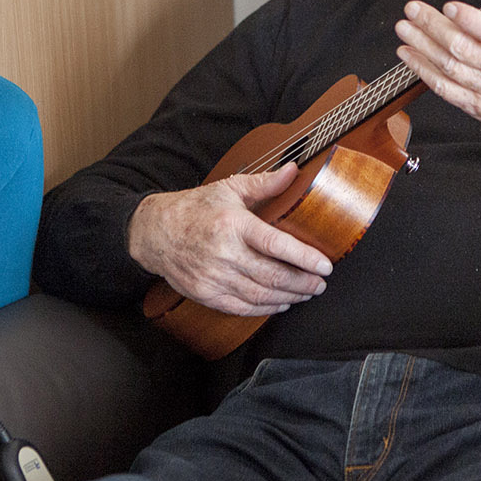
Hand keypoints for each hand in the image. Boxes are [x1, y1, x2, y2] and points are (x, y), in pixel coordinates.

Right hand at [128, 165, 331, 316]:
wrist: (155, 232)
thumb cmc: (195, 208)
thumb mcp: (229, 188)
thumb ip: (264, 183)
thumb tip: (293, 171)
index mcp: (233, 224)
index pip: (275, 245)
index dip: (304, 258)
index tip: (325, 266)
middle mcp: (223, 253)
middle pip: (271, 275)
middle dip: (302, 282)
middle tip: (321, 283)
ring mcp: (213, 276)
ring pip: (259, 295)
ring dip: (288, 297)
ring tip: (307, 293)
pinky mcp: (205, 293)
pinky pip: (240, 308)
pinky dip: (264, 309)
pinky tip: (280, 303)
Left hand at [393, 0, 480, 164]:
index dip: (471, 20)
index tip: (450, 6)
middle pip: (464, 49)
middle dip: (433, 27)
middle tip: (413, 10)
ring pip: (450, 68)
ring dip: (423, 46)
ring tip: (405, 28)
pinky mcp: (479, 109)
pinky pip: (446, 89)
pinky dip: (424, 70)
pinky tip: (410, 55)